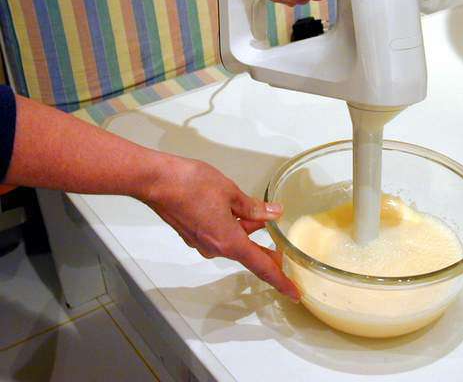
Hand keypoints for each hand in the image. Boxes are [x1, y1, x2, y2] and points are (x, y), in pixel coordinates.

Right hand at [141, 156, 299, 300]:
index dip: (280, 280)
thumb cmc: (191, 184)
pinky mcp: (191, 234)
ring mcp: (201, 243)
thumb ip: (254, 207)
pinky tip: (235, 212)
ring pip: (232, 242)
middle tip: (282, 249)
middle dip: (265, 251)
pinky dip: (231, 228)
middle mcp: (214, 248)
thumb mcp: (231, 192)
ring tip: (260, 216)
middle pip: (247, 253)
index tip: (294, 292)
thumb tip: (273, 213)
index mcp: (229, 241)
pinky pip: (218, 236)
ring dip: (247, 232)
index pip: (261, 266)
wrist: (156, 181)